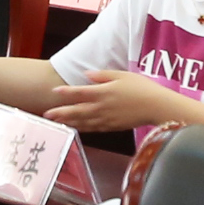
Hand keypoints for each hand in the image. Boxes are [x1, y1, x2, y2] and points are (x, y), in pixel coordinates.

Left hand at [42, 69, 179, 133]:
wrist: (157, 107)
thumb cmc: (142, 88)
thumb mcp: (123, 75)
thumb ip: (103, 76)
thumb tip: (87, 75)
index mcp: (104, 92)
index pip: (80, 92)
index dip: (66, 93)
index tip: (54, 92)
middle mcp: (102, 107)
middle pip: (77, 110)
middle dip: (61, 113)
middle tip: (46, 115)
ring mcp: (107, 119)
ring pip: (83, 122)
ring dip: (68, 122)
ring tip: (56, 123)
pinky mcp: (112, 127)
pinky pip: (93, 128)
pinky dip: (82, 128)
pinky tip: (75, 128)